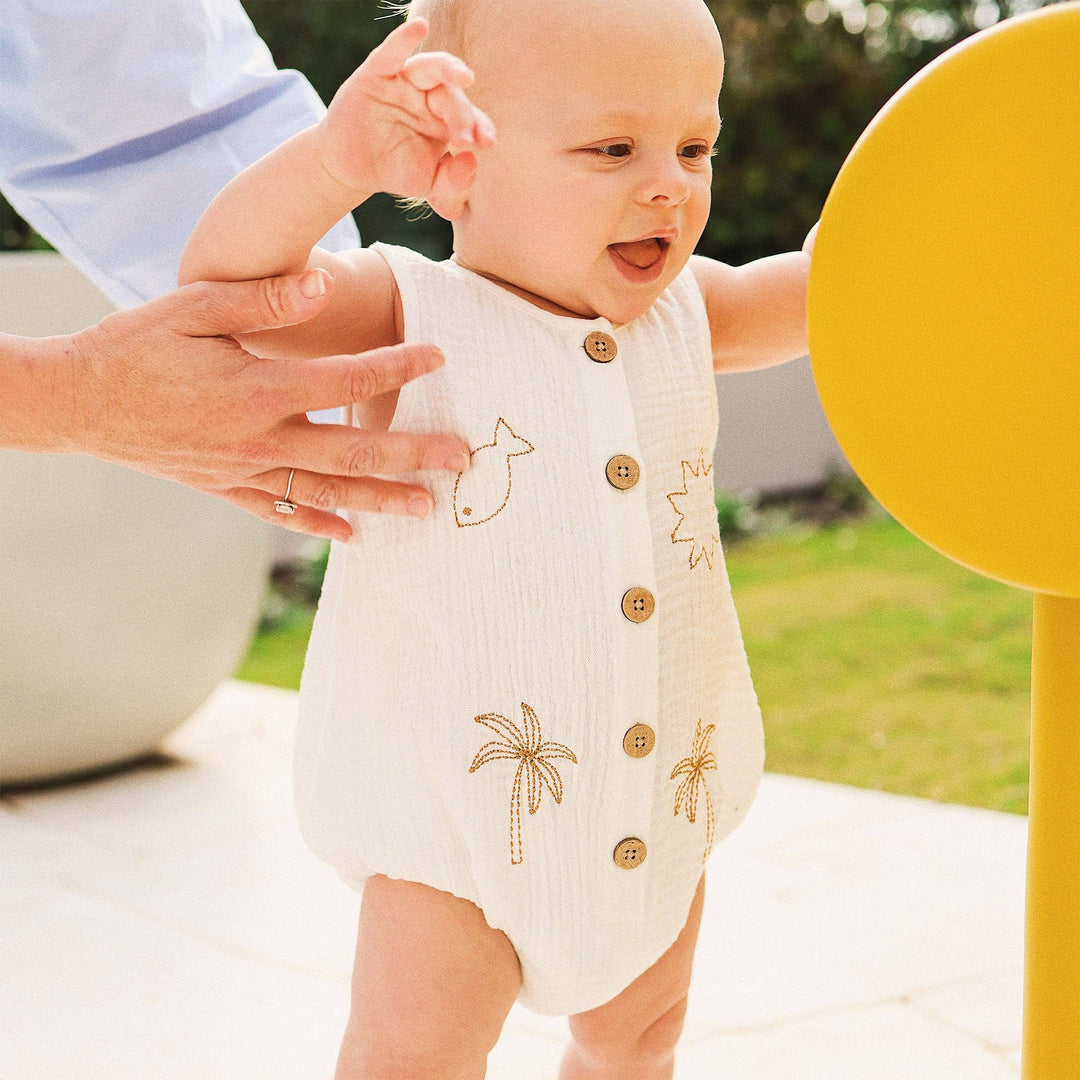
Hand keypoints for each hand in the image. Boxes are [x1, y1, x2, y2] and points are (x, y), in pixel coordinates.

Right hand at [53, 271, 469, 541]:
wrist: (76, 401)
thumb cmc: (135, 346)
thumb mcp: (194, 307)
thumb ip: (264, 300)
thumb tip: (322, 284)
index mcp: (258, 389)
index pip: (348, 380)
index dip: (399, 367)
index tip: (440, 356)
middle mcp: (260, 438)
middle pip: (354, 452)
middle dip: (413, 455)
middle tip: (461, 459)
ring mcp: (244, 471)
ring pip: (327, 492)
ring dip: (381, 500)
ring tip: (427, 508)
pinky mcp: (226, 487)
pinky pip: (282, 512)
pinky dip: (319, 524)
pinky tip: (352, 537)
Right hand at [317, 18, 495, 214]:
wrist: (352, 170)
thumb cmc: (395, 171)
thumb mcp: (429, 185)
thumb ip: (454, 182)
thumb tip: (472, 162)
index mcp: (447, 119)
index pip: (471, 118)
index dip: (481, 127)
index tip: (488, 143)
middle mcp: (429, 96)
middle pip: (452, 95)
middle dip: (462, 114)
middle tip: (465, 138)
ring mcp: (403, 83)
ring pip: (430, 68)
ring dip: (449, 70)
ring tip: (466, 77)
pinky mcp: (376, 75)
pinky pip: (390, 53)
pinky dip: (403, 38)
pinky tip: (419, 27)